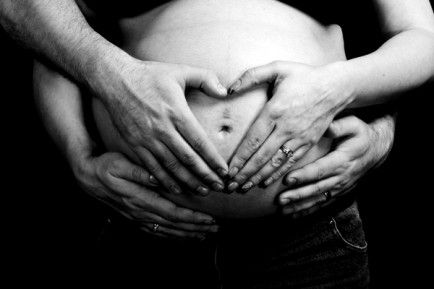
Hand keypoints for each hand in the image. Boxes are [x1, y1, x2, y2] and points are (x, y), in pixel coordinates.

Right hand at [73, 152, 218, 239]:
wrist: (87, 176)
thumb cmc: (105, 167)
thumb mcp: (119, 164)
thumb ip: (139, 172)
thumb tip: (157, 177)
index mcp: (140, 199)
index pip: (172, 212)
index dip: (192, 217)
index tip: (209, 218)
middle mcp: (140, 212)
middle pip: (173, 224)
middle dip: (196, 227)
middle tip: (215, 228)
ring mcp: (137, 217)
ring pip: (166, 230)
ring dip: (186, 233)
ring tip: (204, 235)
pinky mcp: (134, 217)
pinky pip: (156, 231)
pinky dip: (172, 235)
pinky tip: (182, 236)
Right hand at [96, 60, 228, 195]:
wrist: (115, 80)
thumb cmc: (150, 75)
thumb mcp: (180, 70)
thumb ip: (206, 78)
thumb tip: (225, 92)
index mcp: (176, 112)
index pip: (199, 142)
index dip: (213, 159)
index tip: (224, 171)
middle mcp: (163, 129)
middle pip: (188, 159)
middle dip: (205, 176)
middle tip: (219, 187)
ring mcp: (147, 139)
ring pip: (171, 167)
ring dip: (188, 182)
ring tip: (202, 191)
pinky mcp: (135, 144)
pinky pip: (152, 167)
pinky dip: (165, 180)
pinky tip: (176, 189)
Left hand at [226, 61, 352, 192]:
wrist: (336, 87)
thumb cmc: (304, 76)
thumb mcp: (277, 68)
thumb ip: (251, 75)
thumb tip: (228, 88)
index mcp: (275, 111)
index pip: (253, 140)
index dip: (240, 158)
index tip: (228, 170)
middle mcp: (286, 127)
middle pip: (261, 156)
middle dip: (245, 173)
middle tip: (230, 186)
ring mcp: (298, 137)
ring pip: (275, 163)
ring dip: (258, 177)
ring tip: (244, 188)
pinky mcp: (308, 143)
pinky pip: (290, 162)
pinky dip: (277, 174)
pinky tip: (265, 182)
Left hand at [277, 115, 393, 217]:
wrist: (377, 150)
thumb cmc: (361, 135)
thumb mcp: (355, 125)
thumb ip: (340, 126)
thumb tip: (326, 128)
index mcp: (342, 160)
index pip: (321, 169)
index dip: (304, 175)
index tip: (288, 179)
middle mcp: (341, 177)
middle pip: (317, 188)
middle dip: (298, 195)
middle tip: (280, 200)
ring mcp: (340, 187)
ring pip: (318, 199)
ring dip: (300, 206)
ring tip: (283, 210)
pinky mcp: (339, 192)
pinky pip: (322, 203)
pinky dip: (308, 210)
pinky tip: (293, 215)